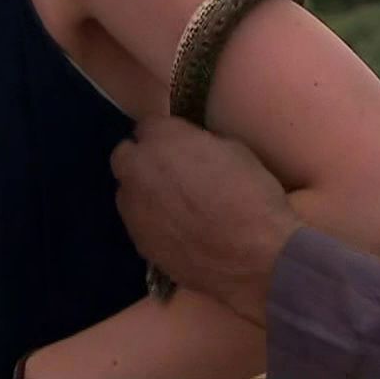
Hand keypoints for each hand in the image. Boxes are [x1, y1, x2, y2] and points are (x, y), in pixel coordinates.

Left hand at [110, 116, 301, 325]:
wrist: (256, 254)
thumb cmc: (251, 195)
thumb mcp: (232, 150)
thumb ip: (197, 144)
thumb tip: (189, 149)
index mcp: (163, 140)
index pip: (148, 125)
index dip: (166, 135)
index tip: (179, 144)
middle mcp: (138, 170)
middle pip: (124, 155)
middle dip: (142, 159)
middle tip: (170, 171)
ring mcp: (134, 210)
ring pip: (127, 193)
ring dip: (143, 192)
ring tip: (173, 206)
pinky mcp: (140, 243)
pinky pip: (138, 224)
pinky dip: (152, 222)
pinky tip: (177, 231)